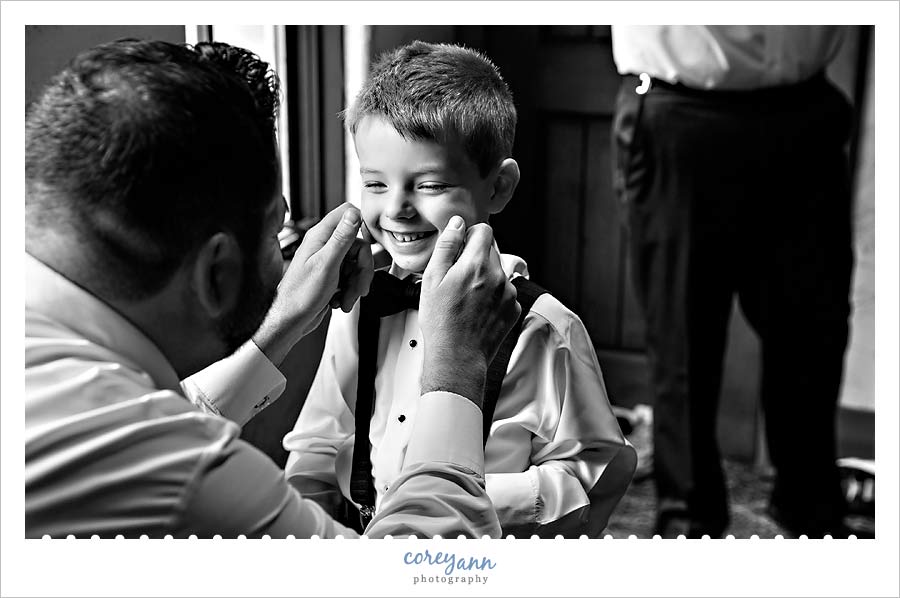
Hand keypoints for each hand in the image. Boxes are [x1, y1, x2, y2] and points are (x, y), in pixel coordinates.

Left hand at [253, 203, 373, 364]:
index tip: (369, 245)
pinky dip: (350, 291)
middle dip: (362, 269)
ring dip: (356, 284)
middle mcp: (324, 245)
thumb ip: (341, 238)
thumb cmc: (301, 295)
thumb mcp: (326, 264)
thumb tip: (353, 213)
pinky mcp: (332, 275)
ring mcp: (328, 261)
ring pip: (356, 264)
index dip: (362, 227)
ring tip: (347, 299)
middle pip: (358, 245)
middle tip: (359, 286)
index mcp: (320, 236)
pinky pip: (351, 277)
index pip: (347, 213)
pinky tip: (341, 300)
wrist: (292, 320)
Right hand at [418, 216, 520, 406]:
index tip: (460, 249)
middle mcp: (498, 276)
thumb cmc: (441, 322)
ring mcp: (509, 294)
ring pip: (497, 273)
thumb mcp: (432, 279)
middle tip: (457, 280)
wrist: (457, 357)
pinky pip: (504, 293)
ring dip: (485, 278)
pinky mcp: (513, 309)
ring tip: (466, 299)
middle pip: (491, 252)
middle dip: (475, 259)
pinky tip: (477, 311)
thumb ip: (447, 246)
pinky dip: (493, 297)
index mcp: (477, 264)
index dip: (470, 236)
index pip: (484, 231)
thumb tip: (457, 224)